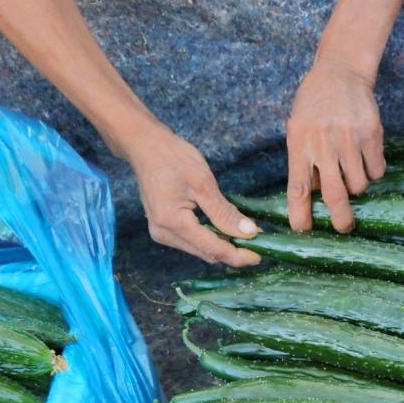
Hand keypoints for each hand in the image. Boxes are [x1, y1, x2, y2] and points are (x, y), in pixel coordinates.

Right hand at [124, 123, 261, 266]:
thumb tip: (249, 233)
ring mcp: (161, 234)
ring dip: (222, 246)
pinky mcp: (163, 230)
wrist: (144, 146)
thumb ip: (224, 212)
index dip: (238, 255)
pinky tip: (224, 231)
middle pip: (206, 254)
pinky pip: (192, 242)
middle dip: (232, 252)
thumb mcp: (203, 182)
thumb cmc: (172, 157)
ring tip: (244, 237)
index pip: (213, 249)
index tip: (259, 256)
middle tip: (256, 244)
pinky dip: (210, 239)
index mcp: (173, 223)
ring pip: (200, 250)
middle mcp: (164, 234)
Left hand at [286, 58, 385, 232]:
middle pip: (334, 194)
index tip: (303, 230)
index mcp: (300, 143)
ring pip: (359, 185)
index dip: (300, 213)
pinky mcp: (372, 134)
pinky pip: (377, 170)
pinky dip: (373, 171)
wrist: (341, 72)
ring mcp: (349, 138)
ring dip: (357, 186)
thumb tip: (313, 201)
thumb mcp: (298, 130)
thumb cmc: (315, 107)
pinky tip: (365, 156)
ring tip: (351, 169)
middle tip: (344, 228)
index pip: (298, 187)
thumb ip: (304, 163)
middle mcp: (324, 142)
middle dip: (340, 218)